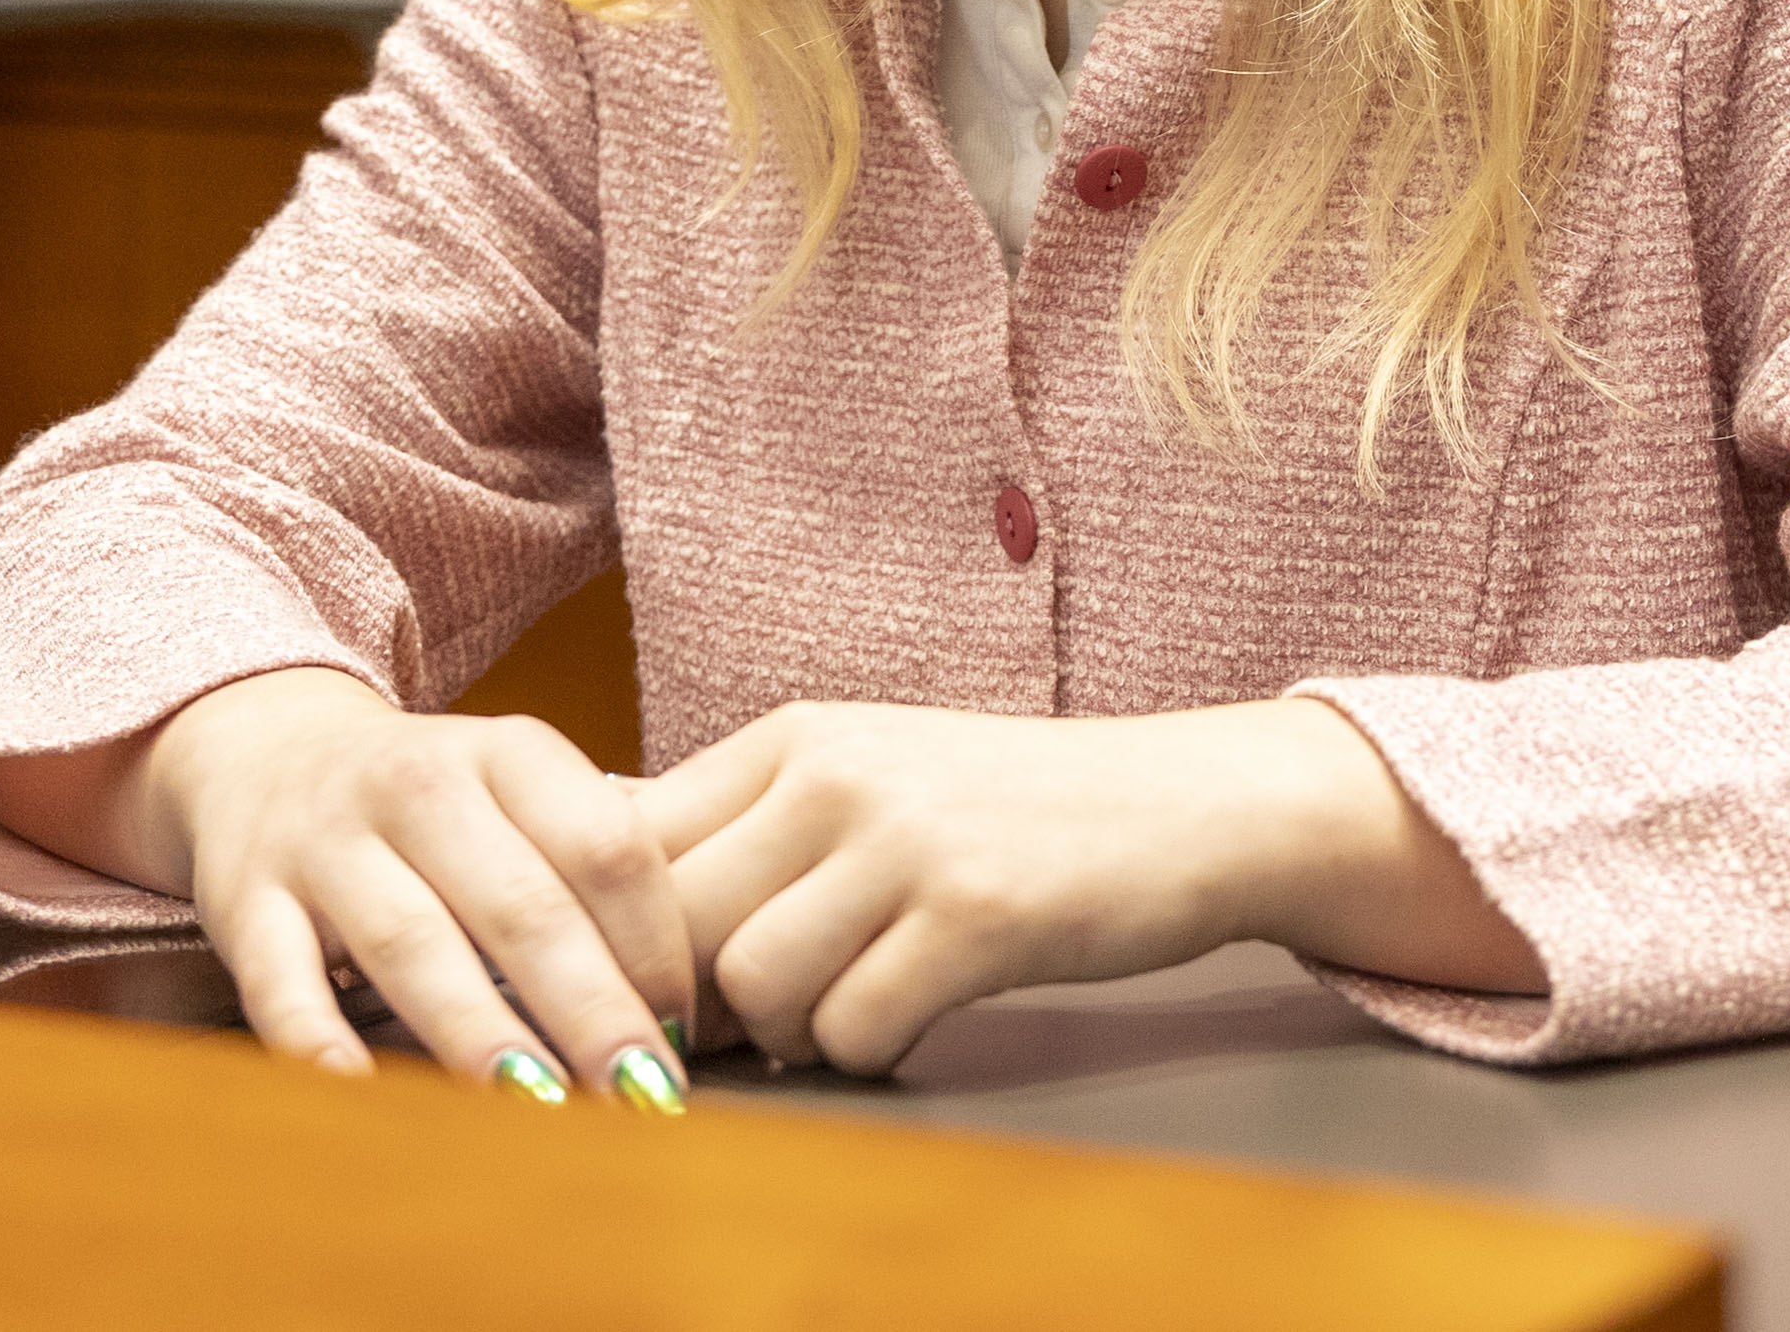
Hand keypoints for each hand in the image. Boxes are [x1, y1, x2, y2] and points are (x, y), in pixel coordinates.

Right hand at [53, 668, 699, 1101]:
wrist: (263, 749)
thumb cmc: (434, 807)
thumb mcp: (519, 794)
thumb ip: (601, 869)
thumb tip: (708, 1002)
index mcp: (508, 753)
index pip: (608, 846)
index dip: (658, 946)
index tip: (690, 1036)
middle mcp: (419, 784)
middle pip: (523, 903)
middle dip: (592, 1009)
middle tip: (644, 1099)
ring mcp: (326, 842)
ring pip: (411, 941)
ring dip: (479, 1032)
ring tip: (538, 1106)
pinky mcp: (245, 900)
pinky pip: (281, 978)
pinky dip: (318, 1041)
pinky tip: (362, 1096)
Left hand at [632, 698, 1535, 1075]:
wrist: (1186, 806)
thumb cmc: (1011, 813)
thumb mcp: (867, 778)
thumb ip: (747, 828)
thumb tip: (603, 907)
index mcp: (793, 735)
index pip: (627, 841)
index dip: (623, 942)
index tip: (661, 991)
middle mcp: (835, 771)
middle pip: (677, 925)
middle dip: (702, 1006)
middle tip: (757, 1030)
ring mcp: (907, 839)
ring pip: (754, 986)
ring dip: (791, 1034)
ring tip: (849, 1013)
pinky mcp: (977, 914)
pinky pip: (854, 1028)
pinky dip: (871, 1052)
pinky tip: (916, 1020)